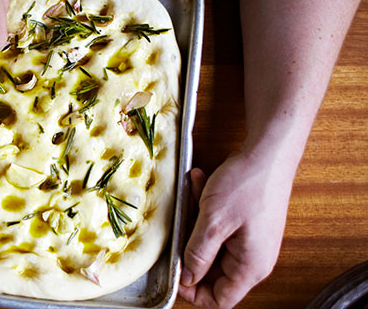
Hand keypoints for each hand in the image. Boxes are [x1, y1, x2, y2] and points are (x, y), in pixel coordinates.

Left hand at [179, 151, 293, 307]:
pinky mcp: (245, 223)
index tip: (175, 274)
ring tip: (195, 193)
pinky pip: (218, 225)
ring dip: (196, 221)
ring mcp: (250, 240)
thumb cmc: (248, 184)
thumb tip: (187, 278)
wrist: (268, 151)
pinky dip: (205, 207)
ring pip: (211, 243)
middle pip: (212, 271)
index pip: (220, 299)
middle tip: (181, 226)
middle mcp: (253, 258)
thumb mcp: (213, 222)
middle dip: (191, 247)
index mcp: (251, 266)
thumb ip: (197, 254)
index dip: (194, 293)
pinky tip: (200, 183)